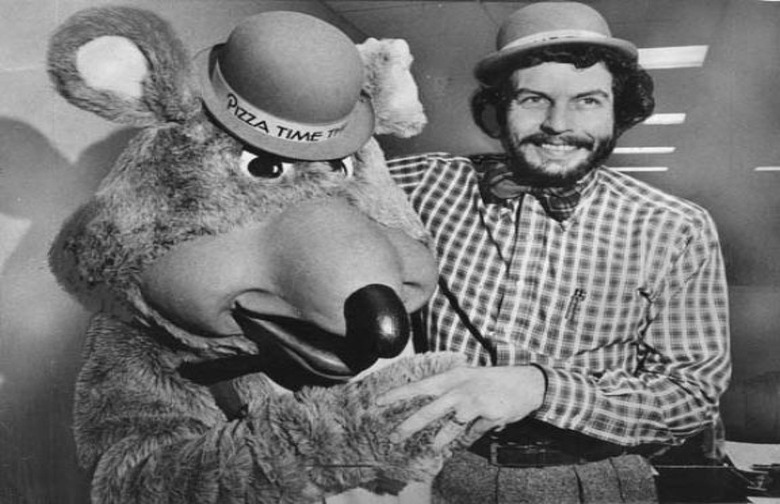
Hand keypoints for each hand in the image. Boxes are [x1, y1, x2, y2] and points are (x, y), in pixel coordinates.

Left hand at [376, 365, 545, 449]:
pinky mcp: (489, 414)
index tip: (378, 401)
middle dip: (410, 424)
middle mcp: (461, 387)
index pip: (420, 385)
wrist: (526, 382)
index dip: (399, 394)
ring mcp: (475, 401)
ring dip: (441, 438)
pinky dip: (470, 437)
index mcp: (452, 377)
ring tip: (433, 446)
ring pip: (451, 425)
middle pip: (430, 409)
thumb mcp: (467, 379)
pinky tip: (469, 437)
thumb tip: (428, 408)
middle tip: (393, 437)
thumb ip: (448, 393)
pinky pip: (473, 432)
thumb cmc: (492, 382)